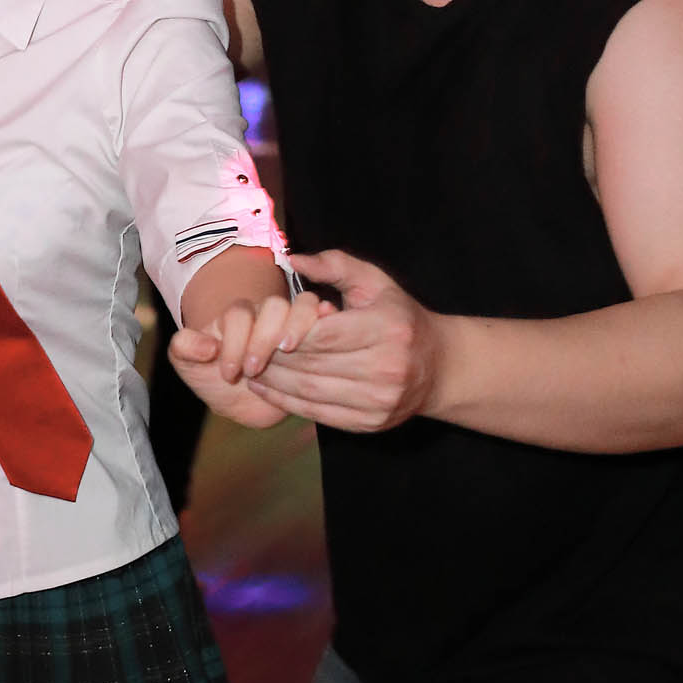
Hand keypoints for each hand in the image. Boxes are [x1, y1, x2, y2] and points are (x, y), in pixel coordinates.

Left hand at [167, 284, 330, 429]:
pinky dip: (328, 324)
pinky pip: (329, 322)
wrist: (241, 400)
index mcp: (236, 317)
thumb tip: (204, 344)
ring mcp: (293, 324)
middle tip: (253, 370)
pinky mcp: (316, 338)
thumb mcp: (189, 366)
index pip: (238, 314)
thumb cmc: (213, 375)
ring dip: (298, 329)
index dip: (234, 342)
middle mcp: (267, 315)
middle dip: (264, 338)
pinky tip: (325, 342)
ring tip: (287, 353)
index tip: (228, 372)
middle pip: (275, 306)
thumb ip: (184, 349)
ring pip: (304, 306)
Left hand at [239, 251, 445, 431]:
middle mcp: (386, 368)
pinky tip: (266, 389)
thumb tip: (293, 259)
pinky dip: (286, 403)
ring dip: (273, 382)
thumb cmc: (400, 318)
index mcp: (388, 329)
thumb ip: (335, 265)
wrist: (439, 367)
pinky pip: (318, 414)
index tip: (266, 328)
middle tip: (244, 350)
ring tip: (249, 368)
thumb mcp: (376, 283)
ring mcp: (379, 400)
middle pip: (313, 365)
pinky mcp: (370, 423)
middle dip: (272, 358)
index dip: (289, 334)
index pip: (326, 336)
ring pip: (311, 392)